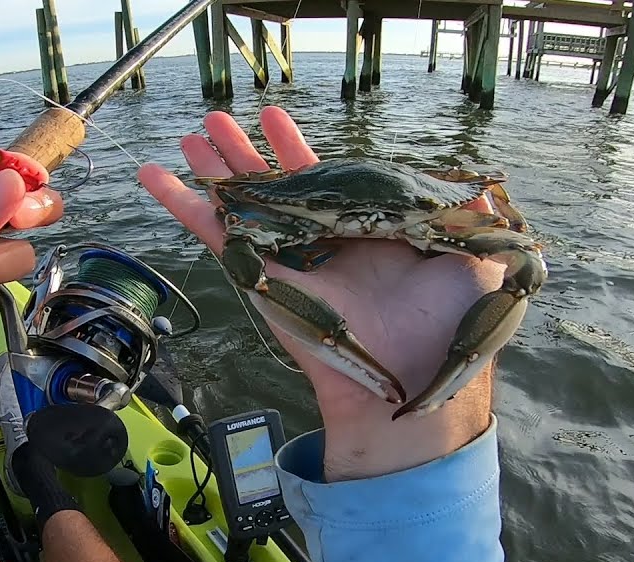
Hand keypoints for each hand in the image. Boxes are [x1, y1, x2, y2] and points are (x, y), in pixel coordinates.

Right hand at [139, 108, 500, 480]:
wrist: (411, 370)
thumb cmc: (447, 322)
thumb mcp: (474, 257)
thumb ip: (466, 221)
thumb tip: (478, 189)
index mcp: (364, 234)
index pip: (322, 182)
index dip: (295, 150)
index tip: (274, 119)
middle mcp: (322, 245)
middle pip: (271, 188)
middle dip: (243, 153)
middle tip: (216, 121)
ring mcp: (288, 259)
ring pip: (240, 205)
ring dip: (212, 170)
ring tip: (190, 135)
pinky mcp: (261, 275)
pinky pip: (217, 235)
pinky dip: (184, 206)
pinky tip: (155, 176)